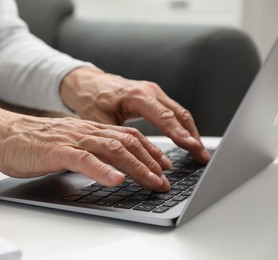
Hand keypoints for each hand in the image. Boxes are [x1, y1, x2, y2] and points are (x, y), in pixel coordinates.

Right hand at [0, 103, 170, 191]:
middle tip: (165, 180)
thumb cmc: (33, 143)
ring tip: (152, 181)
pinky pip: (84, 159)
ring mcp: (72, 139)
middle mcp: (85, 131)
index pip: (127, 136)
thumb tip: (108, 166)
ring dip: (136, 167)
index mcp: (89, 130)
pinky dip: (102, 170)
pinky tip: (116, 180)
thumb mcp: (68, 144)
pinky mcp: (56, 150)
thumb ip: (88, 151)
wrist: (2, 134)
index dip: (149, 150)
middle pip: (127, 142)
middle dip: (151, 162)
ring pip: (112, 149)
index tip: (164, 165)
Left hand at [60, 67, 210, 163]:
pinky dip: (183, 127)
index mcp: (136, 96)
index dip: (179, 133)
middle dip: (192, 136)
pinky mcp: (154, 96)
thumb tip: (121, 160)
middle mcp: (149, 91)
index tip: (192, 146)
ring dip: (191, 132)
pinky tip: (187, 140)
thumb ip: (113, 138)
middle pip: (178, 114)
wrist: (89, 83)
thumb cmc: (92, 99)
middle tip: (202, 156)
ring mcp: (154, 92)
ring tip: (199, 153)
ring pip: (180, 113)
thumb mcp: (98, 120)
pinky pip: (174, 111)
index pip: (163, 117)